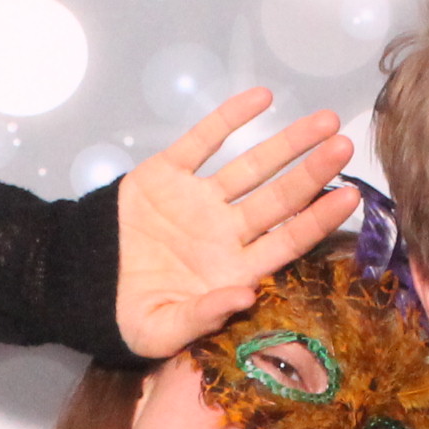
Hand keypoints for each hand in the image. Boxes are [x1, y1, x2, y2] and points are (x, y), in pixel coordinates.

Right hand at [115, 88, 358, 358]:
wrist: (78, 283)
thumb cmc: (125, 316)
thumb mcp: (160, 330)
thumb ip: (202, 318)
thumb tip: (245, 298)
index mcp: (231, 270)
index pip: (286, 242)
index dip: (318, 220)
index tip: (350, 198)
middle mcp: (224, 231)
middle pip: (279, 199)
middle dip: (313, 173)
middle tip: (345, 148)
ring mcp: (199, 200)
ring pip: (252, 165)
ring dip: (288, 143)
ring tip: (326, 121)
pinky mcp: (167, 174)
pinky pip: (203, 140)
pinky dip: (229, 118)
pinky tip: (261, 97)